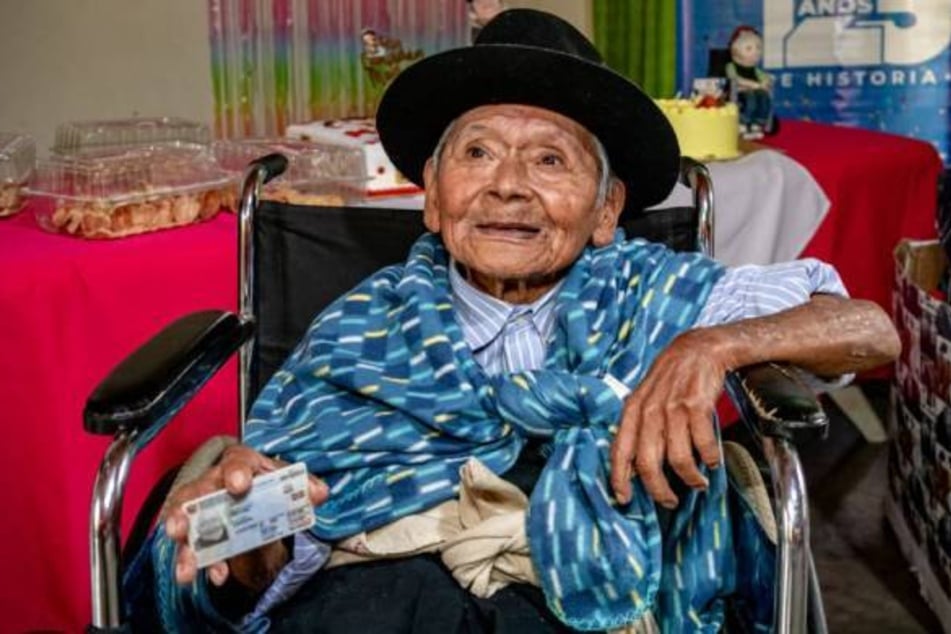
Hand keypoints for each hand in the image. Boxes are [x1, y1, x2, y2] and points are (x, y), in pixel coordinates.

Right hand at [164, 444, 328, 590]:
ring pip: (186, 525)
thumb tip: (320, 493)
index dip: (236, 472)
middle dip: (186, 512)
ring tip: (186, 570)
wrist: (256, 495)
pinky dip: (203, 564)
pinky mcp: (199, 532)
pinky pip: (195, 548)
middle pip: (195, 493)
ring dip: (186, 548)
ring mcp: (202, 508)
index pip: (236, 462)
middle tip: (182, 529)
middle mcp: (214, 482)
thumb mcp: (288, 480)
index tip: (238, 485)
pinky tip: (217, 576)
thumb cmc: (268, 481)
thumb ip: (305, 486)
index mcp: (241, 463)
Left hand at [610, 329, 727, 507]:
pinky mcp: (697, 405)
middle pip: (648, 462)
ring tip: (698, 483)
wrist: (698, 349)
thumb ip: (638, 428)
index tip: (624, 499)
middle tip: (669, 501)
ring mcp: (673, 408)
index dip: (620, 478)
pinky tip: (713, 461)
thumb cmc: (670, 379)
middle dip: (659, 489)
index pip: (620, 450)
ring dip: (690, 478)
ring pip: (678, 458)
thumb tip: (634, 467)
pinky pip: (703, 444)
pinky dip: (710, 458)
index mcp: (632, 410)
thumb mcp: (646, 398)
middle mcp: (649, 411)